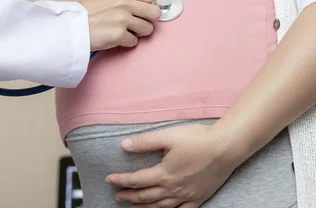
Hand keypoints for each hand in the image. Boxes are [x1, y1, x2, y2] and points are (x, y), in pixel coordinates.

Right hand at [80, 0, 160, 50]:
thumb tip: (151, 3)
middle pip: (154, 12)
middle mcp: (123, 2)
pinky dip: (126, 42)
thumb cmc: (88, 12)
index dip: (149, 4)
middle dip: (148, 20)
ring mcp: (122, 18)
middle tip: (137, 22)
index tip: (143, 10)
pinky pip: (135, 41)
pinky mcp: (119, 34)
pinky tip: (115, 37)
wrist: (71, 27)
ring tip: (124, 30)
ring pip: (148, 28)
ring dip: (138, 32)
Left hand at [105, 124, 241, 207]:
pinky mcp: (199, 198)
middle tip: (116, 196)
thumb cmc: (197, 139)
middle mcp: (174, 188)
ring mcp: (187, 196)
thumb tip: (123, 145)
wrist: (226, 147)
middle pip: (146, 196)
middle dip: (129, 196)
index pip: (136, 180)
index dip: (121, 180)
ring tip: (133, 207)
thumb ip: (144, 142)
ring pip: (161, 207)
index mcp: (164, 173)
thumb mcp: (167, 136)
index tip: (109, 179)